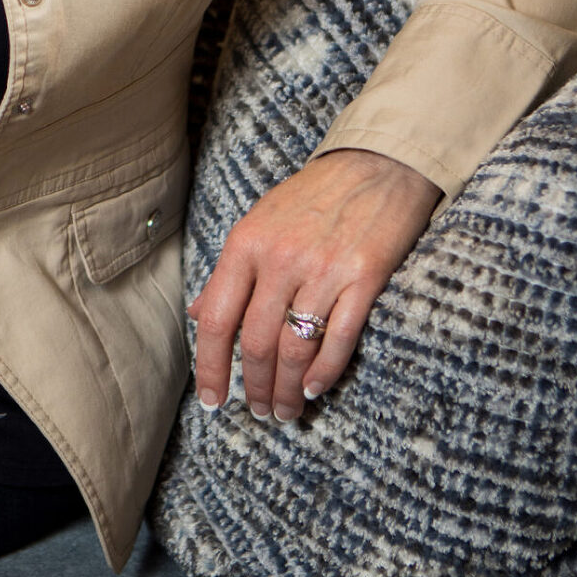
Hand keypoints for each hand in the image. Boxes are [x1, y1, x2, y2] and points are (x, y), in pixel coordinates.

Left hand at [187, 148, 439, 422]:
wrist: (378, 164)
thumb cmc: (314, 196)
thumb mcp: (260, 222)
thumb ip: (230, 271)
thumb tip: (197, 313)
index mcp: (246, 244)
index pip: (216, 319)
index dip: (210, 367)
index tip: (212, 400)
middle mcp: (280, 259)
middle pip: (255, 343)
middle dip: (254, 387)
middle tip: (259, 413)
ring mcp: (323, 269)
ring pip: (294, 348)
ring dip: (287, 389)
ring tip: (286, 411)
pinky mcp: (364, 277)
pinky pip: (338, 338)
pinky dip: (325, 372)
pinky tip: (316, 389)